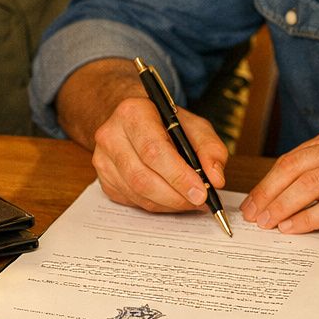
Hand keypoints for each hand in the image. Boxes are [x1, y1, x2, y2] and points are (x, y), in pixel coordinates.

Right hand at [90, 96, 228, 212]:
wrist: (135, 121)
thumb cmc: (165, 122)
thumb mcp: (194, 125)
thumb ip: (210, 149)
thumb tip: (215, 179)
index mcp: (133, 113)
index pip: (154, 150)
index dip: (178, 176)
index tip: (201, 192)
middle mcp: (111, 135)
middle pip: (142, 177)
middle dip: (175, 196)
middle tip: (199, 201)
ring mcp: (103, 159)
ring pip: (137, 193)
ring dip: (168, 203)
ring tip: (189, 200)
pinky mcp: (104, 179)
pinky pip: (132, 201)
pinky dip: (156, 205)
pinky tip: (171, 198)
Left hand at [240, 127, 318, 232]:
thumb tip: (299, 184)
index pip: (294, 157)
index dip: (271, 179)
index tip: (257, 198)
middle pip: (294, 170)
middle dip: (268, 194)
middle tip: (253, 214)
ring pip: (308, 187)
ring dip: (282, 207)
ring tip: (267, 224)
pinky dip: (307, 219)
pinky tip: (293, 229)